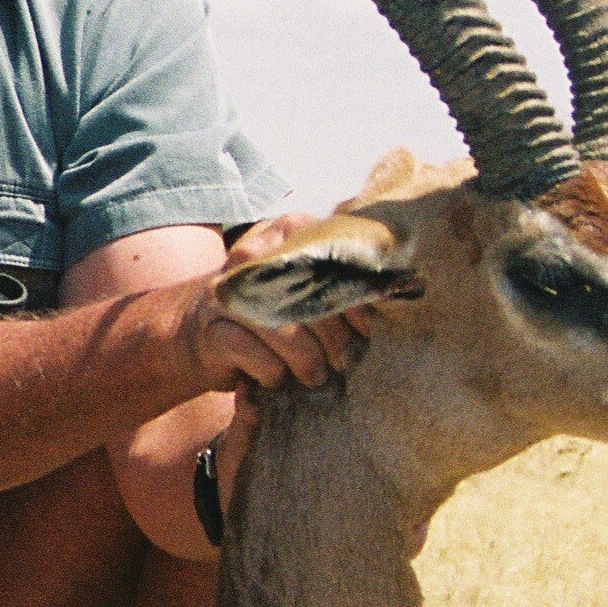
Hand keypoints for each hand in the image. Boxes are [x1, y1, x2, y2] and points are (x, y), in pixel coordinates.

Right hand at [175, 214, 373, 392]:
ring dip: (309, 364)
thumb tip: (409, 288)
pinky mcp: (214, 332)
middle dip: (337, 340)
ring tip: (315, 375)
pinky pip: (262, 360)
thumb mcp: (303, 282)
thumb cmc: (270, 309)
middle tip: (345, 360)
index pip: (333, 258)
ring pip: (288, 334)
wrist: (198, 333)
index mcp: (285, 230)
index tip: (367, 327)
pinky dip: (275, 374)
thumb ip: (343, 276)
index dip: (356, 297)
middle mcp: (253, 256)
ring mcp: (228, 294)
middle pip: (314, 300)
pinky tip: (275, 376)